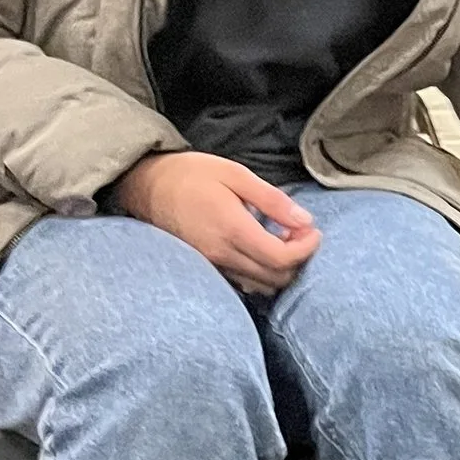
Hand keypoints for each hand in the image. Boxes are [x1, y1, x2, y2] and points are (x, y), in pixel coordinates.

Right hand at [112, 151, 320, 291]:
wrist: (146, 186)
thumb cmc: (191, 175)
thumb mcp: (236, 174)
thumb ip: (272, 200)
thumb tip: (304, 220)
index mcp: (233, 230)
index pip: (282, 258)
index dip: (306, 248)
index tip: (313, 230)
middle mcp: (222, 254)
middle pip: (275, 278)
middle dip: (297, 259)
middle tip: (299, 232)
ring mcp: (211, 265)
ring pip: (260, 285)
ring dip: (280, 269)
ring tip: (281, 239)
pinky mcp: (205, 268)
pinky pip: (242, 283)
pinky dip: (260, 273)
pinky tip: (260, 248)